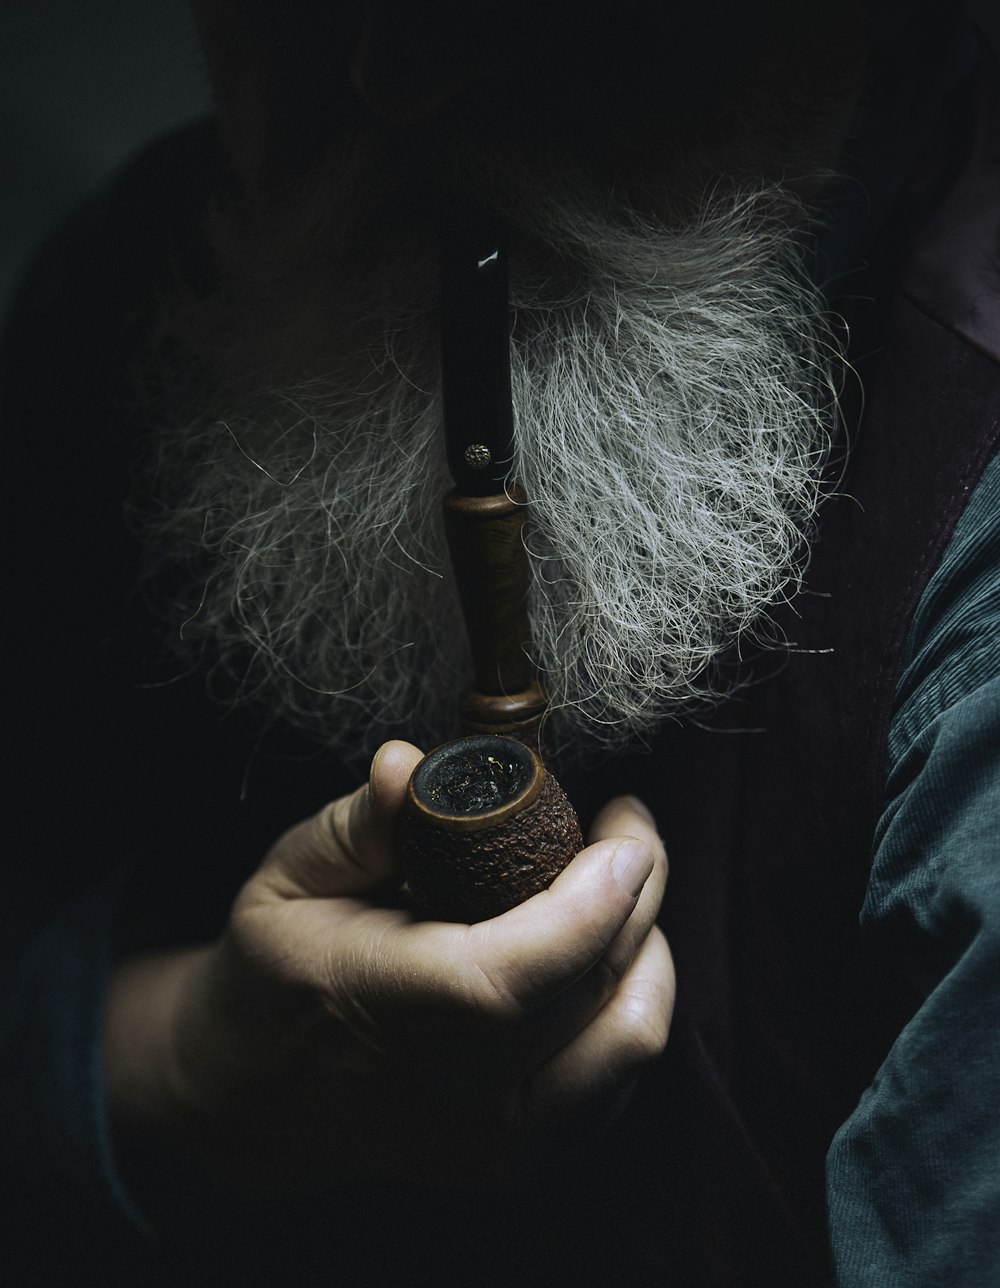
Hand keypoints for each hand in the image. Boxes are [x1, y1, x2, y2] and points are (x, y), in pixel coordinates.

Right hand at [105, 741, 672, 1200]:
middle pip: (594, 990)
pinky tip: (606, 957)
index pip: (513, 974)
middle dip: (639, 891)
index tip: (624, 825)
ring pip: (630, 1042)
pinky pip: (621, 1078)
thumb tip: (407, 763)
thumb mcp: (289, 879)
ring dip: (648, 950)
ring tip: (626, 891)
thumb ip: (356, 825)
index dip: (592, 898)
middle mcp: (449, 1095)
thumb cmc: (274, 973)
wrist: (256, 1101)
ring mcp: (493, 1141)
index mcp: (383, 1011)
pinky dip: (632, 1006)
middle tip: (627, 827)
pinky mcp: (522, 1160)